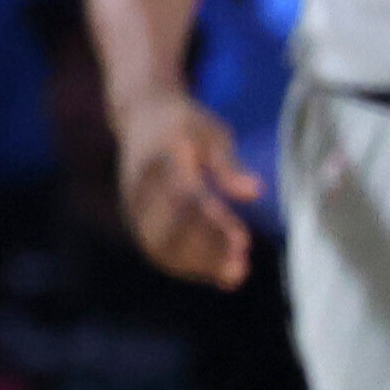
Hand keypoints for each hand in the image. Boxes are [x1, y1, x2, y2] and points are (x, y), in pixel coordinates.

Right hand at [114, 91, 264, 287]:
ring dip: (197, 265)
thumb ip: (229, 165)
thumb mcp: (212, 133)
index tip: (244, 242)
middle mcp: (141, 187)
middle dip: (206, 253)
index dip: (213, 226)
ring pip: (160, 246)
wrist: (141, 114)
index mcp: (161, 160)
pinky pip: (156, 248)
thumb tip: (256, 192)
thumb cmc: (185, 123)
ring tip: (234, 275)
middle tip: (241, 269)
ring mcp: (134, 204)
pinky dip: (184, 264)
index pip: (186, 201)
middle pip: (170, 231)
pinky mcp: (135, 217)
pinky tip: (214, 270)